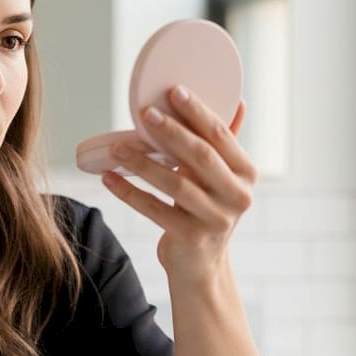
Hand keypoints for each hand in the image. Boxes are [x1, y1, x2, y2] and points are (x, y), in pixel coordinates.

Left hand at [101, 86, 255, 278]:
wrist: (201, 265)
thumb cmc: (207, 210)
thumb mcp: (222, 178)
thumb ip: (225, 144)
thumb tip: (239, 100)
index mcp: (246, 173)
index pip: (221, 136)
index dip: (198, 111)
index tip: (174, 90)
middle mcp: (237, 196)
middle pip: (200, 156)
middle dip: (171, 131)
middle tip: (144, 112)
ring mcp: (216, 220)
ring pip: (175, 184)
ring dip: (143, 162)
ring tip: (117, 147)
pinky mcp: (191, 238)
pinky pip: (155, 209)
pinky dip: (130, 192)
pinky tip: (109, 177)